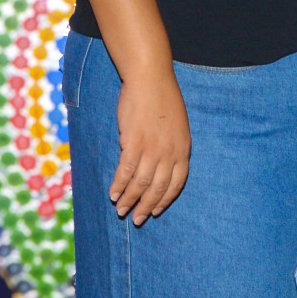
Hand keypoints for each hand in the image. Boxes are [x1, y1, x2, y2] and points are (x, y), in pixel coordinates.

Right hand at [112, 68, 190, 224]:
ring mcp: (152, 149)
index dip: (165, 200)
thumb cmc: (163, 98)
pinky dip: (118, 185)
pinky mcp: (133, 143)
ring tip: (121, 210)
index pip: (176, 184)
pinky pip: (125, 171)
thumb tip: (160, 165)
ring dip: (129, 200)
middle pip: (157, 188)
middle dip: (145, 207)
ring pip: (140, 184)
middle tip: (136, 219)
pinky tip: (112, 193)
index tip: (155, 211)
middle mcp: (170, 153)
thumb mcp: (177, 125)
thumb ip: (171, 146)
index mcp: (183, 149)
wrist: (150, 78)